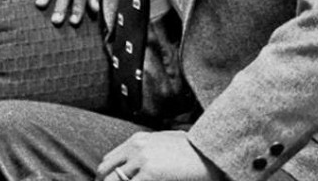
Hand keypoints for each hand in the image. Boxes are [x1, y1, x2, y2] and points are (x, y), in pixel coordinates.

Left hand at [97, 131, 221, 180]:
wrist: (211, 152)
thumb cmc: (194, 151)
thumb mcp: (167, 143)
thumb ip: (150, 151)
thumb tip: (145, 167)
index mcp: (137, 141)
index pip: (110, 160)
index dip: (106, 176)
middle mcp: (135, 148)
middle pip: (106, 170)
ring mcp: (142, 160)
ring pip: (115, 179)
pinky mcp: (151, 173)